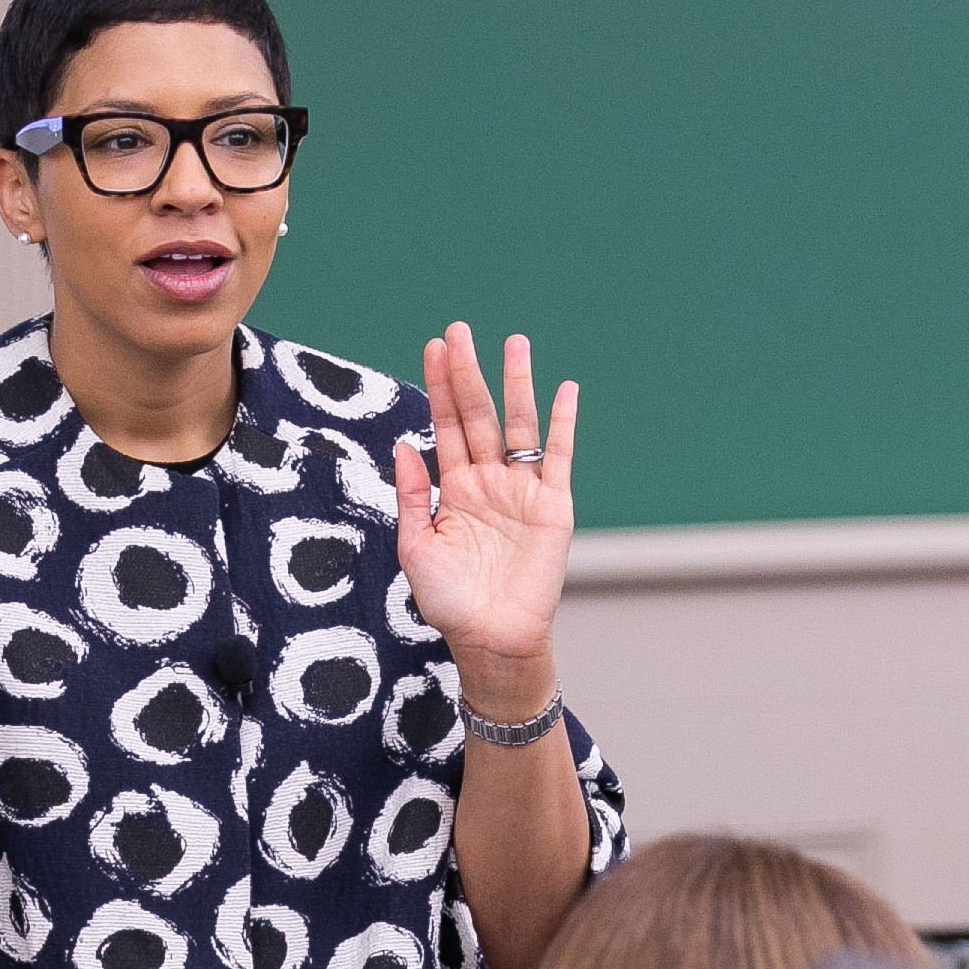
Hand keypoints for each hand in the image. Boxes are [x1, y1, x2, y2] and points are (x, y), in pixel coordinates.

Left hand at [392, 323, 578, 680]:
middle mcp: (488, 481)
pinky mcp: (553, 506)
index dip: (438, 387)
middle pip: (478, 415)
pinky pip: (558, 457)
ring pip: (519, 425)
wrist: (490, 638)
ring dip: (516, 384)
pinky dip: (562, 423)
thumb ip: (412, 496)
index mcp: (454, 488)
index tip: (434, 348)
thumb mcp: (416, 547)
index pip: (445, 425)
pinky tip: (564, 390)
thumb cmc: (449, 601)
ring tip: (514, 342)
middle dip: (468, 373)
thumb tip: (404, 445)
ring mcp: (522, 490)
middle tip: (459, 331)